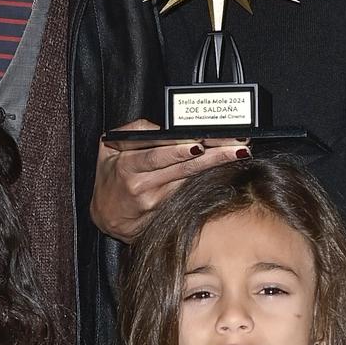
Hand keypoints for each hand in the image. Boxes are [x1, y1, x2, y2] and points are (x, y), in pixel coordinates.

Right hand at [91, 123, 247, 241]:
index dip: (178, 150)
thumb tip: (163, 127)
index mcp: (127, 167)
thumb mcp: (109, 149)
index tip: (199, 143)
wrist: (107, 217)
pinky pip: (190, 193)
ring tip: (239, 152)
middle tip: (236, 145)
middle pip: (182, 168)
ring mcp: (157, 203)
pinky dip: (209, 181)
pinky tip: (227, 171)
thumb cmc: (110, 178)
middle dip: (212, 155)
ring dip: (216, 167)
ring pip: (191, 181)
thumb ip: (134, 132)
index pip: (155, 156)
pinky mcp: (168, 213)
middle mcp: (143, 186)